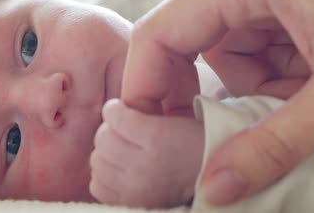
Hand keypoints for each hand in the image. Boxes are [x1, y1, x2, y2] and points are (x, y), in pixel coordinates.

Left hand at [89, 99, 204, 207]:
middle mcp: (143, 165)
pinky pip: (98, 187)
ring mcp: (134, 189)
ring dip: (106, 153)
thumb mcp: (179, 119)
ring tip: (121, 151)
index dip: (114, 110)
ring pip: (97, 162)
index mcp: (157, 138)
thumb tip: (113, 111)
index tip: (118, 109)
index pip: (115, 117)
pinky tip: (118, 171)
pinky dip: (104, 177)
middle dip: (109, 130)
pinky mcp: (130, 204)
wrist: (216, 182)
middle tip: (122, 131)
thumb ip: (145, 113)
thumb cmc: (200, 144)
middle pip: (103, 139)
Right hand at [121, 0, 313, 204]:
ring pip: (226, 51)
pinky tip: (311, 80)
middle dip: (207, 91)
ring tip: (305, 94)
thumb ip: (275, 144)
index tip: (153, 131)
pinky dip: (274, 74)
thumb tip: (217, 184)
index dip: (146, 87)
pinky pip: (255, 45)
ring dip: (254, 85)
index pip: (161, 32)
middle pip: (189, 42)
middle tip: (229, 130)